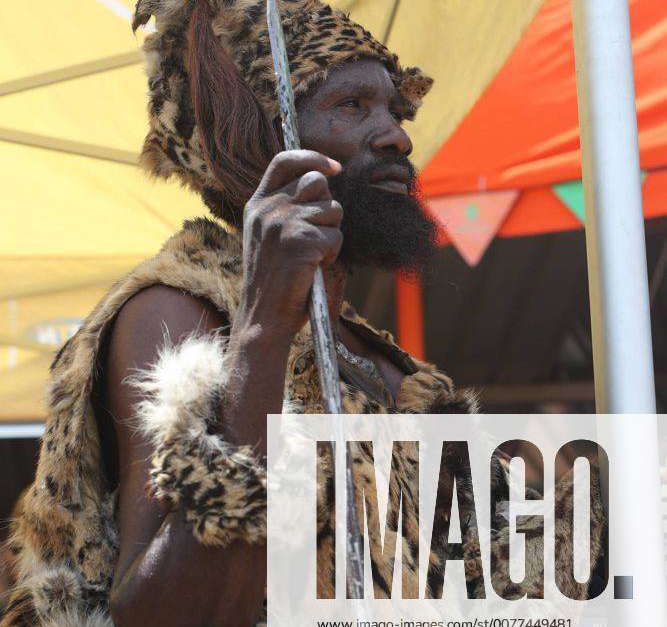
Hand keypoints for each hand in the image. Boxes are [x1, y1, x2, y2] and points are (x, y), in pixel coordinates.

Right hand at [237, 150, 343, 339]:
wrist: (265, 315)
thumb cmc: (274, 279)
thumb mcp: (269, 235)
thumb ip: (285, 206)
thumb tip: (323, 180)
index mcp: (257, 204)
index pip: (285, 161)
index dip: (313, 157)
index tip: (334, 167)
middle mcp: (268, 209)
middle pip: (317, 182)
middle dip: (327, 206)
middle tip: (317, 233)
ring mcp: (283, 223)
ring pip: (332, 209)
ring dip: (331, 233)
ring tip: (312, 255)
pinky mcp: (301, 241)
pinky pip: (336, 235)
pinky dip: (332, 253)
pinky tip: (315, 267)